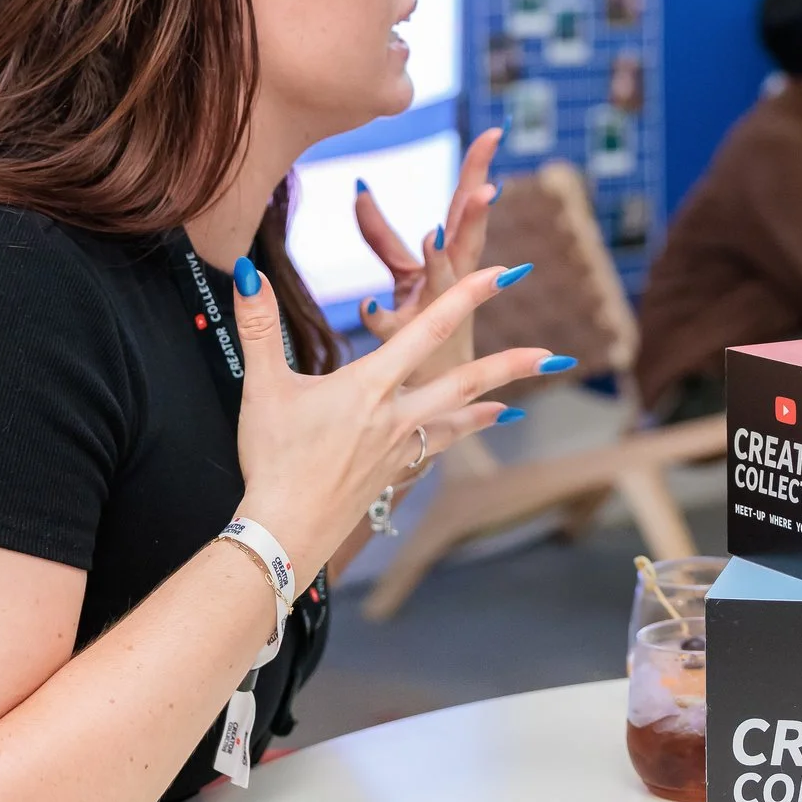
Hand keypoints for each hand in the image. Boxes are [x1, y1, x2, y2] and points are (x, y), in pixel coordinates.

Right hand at [229, 253, 556, 568]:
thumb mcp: (261, 386)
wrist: (285, 531)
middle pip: (467, 379)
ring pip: (463, 410)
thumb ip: (258, 324)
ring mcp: (401, 446)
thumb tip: (246, 270)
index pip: (428, 328)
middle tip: (555, 351)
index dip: (467, 295)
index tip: (504, 272)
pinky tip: (492, 418)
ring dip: (501, 389)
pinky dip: (471, 424)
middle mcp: (396, 414)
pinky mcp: (397, 471)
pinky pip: (444, 440)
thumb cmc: (273, 460)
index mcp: (369, 385)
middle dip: (513, 362)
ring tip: (541, 372)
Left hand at [356, 129, 500, 385]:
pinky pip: (392, 328)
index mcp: (450, 264)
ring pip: (441, 284)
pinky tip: (369, 304)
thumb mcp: (405, 276)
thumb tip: (362, 189)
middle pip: (467, 242)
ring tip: (432, 234)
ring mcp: (432, 317)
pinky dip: (382, 316)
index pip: (465, 209)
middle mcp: (449, 287)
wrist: (423, 401)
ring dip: (440, 260)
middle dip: (477, 213)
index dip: (478, 170)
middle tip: (488, 187)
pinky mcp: (409, 347)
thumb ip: (383, 236)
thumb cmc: (420, 334)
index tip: (495, 131)